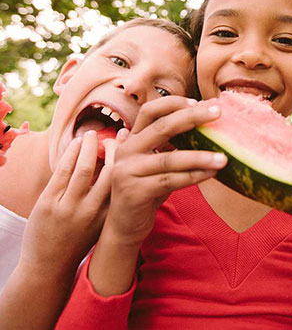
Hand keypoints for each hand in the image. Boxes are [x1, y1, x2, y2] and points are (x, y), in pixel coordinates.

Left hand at [17, 128, 122, 279]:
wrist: (49, 266)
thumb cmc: (82, 241)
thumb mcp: (105, 224)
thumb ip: (117, 201)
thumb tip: (135, 173)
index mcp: (110, 215)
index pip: (126, 181)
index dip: (132, 158)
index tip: (134, 142)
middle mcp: (92, 211)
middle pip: (110, 171)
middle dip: (114, 148)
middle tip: (117, 133)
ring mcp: (69, 207)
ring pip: (84, 168)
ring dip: (90, 146)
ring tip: (93, 133)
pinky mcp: (47, 203)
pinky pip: (62, 172)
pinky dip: (71, 153)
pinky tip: (76, 143)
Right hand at [103, 96, 226, 247]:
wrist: (124, 226)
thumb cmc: (148, 190)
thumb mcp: (157, 164)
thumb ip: (171, 146)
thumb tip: (207, 127)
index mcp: (132, 139)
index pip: (150, 110)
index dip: (174, 103)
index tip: (198, 101)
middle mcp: (127, 151)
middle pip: (162, 127)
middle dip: (192, 117)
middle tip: (218, 112)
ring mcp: (128, 171)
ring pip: (170, 158)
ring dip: (200, 156)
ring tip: (223, 156)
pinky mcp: (135, 192)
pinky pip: (171, 181)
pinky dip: (194, 176)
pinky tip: (211, 173)